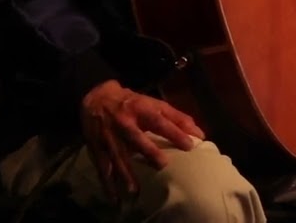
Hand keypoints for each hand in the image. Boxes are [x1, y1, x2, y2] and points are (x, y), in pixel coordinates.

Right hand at [79, 80, 204, 200]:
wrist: (96, 98)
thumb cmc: (132, 103)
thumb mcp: (154, 104)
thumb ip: (177, 118)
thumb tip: (199, 133)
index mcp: (140, 109)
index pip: (159, 121)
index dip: (174, 132)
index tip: (189, 145)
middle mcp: (124, 122)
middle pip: (136, 137)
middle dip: (148, 151)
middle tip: (162, 165)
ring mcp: (109, 135)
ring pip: (117, 155)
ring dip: (125, 173)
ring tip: (134, 190)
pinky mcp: (97, 146)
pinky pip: (102, 166)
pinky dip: (107, 182)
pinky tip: (114, 197)